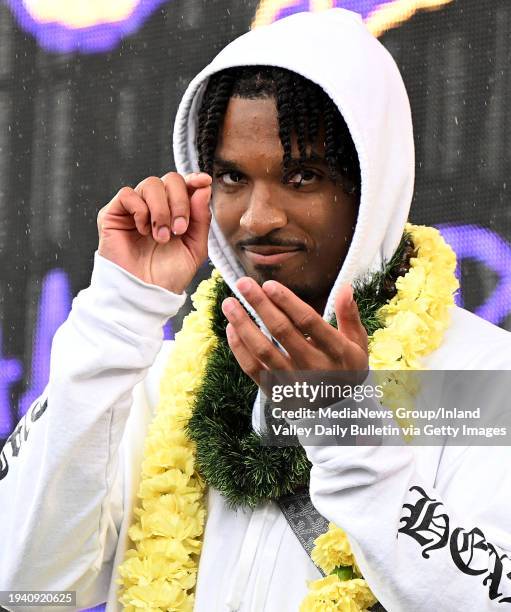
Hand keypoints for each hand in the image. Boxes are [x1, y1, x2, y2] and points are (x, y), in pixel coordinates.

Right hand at [97, 172, 211, 292]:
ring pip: (150, 184)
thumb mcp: (195, 248)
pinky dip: (140, 210)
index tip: (203, 182)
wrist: (146, 294)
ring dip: (161, 210)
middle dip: (180, 201)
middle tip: (179, 229)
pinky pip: (128, 194)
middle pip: (170, 179)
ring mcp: (134, 209)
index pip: (184, 184)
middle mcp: (155, 206)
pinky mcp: (113, 214)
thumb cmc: (169, 275)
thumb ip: (201, 219)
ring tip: (161, 236)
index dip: (194, 179)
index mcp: (176, 212)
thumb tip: (203, 187)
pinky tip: (143, 231)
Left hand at [222, 277, 367, 386]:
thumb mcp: (357, 344)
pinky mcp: (277, 393)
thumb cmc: (346, 368)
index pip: (308, 322)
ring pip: (263, 350)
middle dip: (260, 305)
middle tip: (243, 284)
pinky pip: (253, 369)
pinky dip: (239, 348)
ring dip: (243, 324)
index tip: (269, 285)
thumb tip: (345, 287)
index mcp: (337, 352)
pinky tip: (231, 329)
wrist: (339, 413)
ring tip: (229, 304)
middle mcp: (314, 367)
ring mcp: (293, 382)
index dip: (287, 301)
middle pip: (282, 332)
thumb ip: (349, 315)